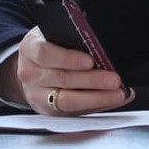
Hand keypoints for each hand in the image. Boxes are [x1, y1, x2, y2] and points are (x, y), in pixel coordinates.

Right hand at [4, 27, 133, 115]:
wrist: (30, 70)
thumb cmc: (49, 48)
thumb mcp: (53, 36)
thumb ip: (72, 38)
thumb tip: (101, 47)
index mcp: (31, 48)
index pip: (46, 53)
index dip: (69, 58)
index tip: (89, 61)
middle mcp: (31, 74)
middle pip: (62, 79)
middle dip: (92, 80)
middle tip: (114, 80)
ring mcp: (37, 95)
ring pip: (67, 100)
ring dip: (97, 97)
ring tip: (117, 93)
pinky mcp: (48, 111)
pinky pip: (73, 112)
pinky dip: (96, 106)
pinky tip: (110, 100)